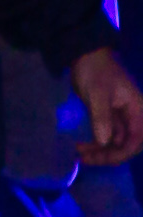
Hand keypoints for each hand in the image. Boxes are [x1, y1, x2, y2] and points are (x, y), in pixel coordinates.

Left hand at [70, 46, 142, 168]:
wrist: (86, 57)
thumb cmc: (95, 72)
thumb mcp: (97, 94)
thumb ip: (102, 118)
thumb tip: (105, 142)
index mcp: (138, 109)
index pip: (136, 139)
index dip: (122, 153)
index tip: (101, 158)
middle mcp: (133, 115)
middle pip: (128, 144)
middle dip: (109, 155)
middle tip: (85, 158)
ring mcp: (121, 116)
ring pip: (116, 141)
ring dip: (100, 151)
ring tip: (79, 153)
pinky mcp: (109, 116)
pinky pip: (107, 135)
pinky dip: (97, 143)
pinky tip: (82, 146)